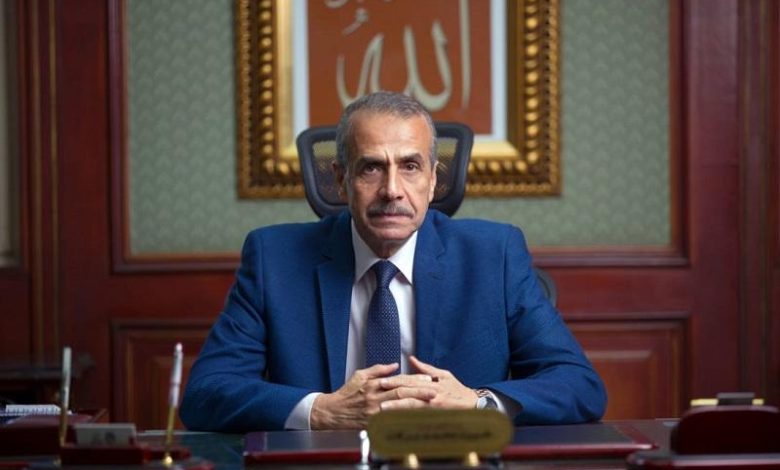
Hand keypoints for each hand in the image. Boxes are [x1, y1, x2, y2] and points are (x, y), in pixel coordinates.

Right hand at [310, 363, 435, 429]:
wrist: (333, 412)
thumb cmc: (347, 393)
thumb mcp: (360, 375)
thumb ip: (378, 369)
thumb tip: (394, 365)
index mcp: (373, 384)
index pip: (398, 380)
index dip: (413, 379)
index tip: (427, 379)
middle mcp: (375, 397)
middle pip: (401, 394)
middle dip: (419, 392)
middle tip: (434, 392)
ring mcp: (374, 412)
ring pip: (398, 407)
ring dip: (415, 406)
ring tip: (429, 404)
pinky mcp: (373, 423)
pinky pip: (391, 420)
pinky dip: (404, 418)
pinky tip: (415, 417)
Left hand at [379, 356, 478, 410]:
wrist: (473, 405)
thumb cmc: (458, 390)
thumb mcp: (444, 375)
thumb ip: (426, 368)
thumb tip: (412, 359)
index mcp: (432, 384)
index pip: (410, 381)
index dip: (396, 381)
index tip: (383, 381)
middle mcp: (432, 395)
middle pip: (408, 393)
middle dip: (392, 393)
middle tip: (378, 394)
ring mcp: (433, 408)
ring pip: (411, 407)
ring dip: (396, 408)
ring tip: (383, 409)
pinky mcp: (434, 417)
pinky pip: (418, 418)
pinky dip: (406, 418)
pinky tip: (395, 419)